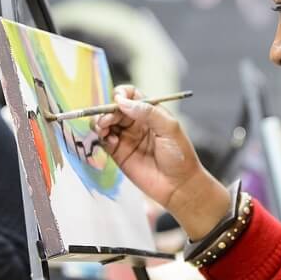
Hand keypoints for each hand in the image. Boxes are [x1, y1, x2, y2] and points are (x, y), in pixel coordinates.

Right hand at [96, 86, 228, 239]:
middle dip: (108, 110)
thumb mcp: (169, 128)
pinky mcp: (118, 154)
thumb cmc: (180, 156)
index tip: (118, 99)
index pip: (131, 95)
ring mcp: (126, 138)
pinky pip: (104, 140)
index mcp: (150, 112)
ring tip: (104, 128)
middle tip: (108, 119)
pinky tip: (108, 140)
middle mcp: (136, 123)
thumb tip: (122, 102)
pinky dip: (101, 136)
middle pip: (115, 108)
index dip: (122, 94)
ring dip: (100, 121)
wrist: (179, 185)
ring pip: (106, 123)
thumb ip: (148, 112)